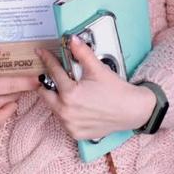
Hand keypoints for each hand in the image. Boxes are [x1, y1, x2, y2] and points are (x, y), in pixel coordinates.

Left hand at [36, 37, 156, 140]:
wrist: (132, 110)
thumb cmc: (116, 91)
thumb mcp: (98, 69)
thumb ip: (82, 53)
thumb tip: (72, 39)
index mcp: (69, 94)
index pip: (53, 72)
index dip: (47, 59)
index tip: (41, 53)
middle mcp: (66, 112)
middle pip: (45, 93)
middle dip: (46, 82)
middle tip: (49, 75)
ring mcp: (70, 125)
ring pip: (53, 107)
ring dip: (56, 97)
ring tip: (66, 89)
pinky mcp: (75, 133)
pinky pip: (62, 120)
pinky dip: (64, 111)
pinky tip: (73, 104)